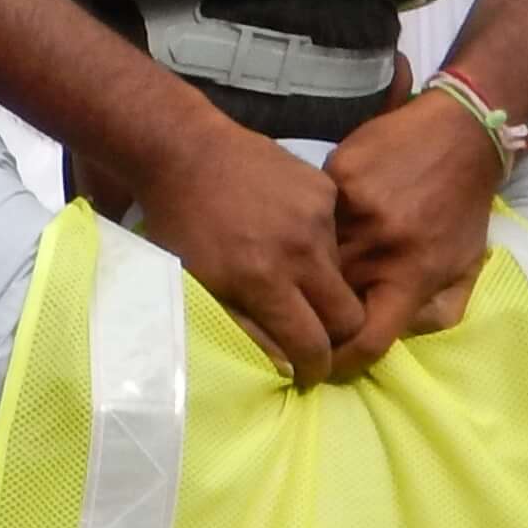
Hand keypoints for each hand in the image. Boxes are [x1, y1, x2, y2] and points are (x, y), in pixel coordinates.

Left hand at [128, 119, 365, 383]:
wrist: (187, 153)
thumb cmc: (180, 228)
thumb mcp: (196, 287)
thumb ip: (242, 328)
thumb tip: (285, 363)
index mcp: (264, 279)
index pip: (313, 342)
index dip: (315, 367)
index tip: (310, 374)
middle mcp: (300, 250)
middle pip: (346, 314)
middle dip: (336, 336)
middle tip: (317, 340)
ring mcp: (318, 216)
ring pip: (344, 275)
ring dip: (325, 290)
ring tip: (296, 287)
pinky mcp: (324, 190)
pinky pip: (336, 235)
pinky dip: (318, 248)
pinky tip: (290, 241)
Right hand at [323, 91, 505, 371]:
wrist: (460, 132)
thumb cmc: (462, 205)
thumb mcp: (463, 267)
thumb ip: (435, 312)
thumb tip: (394, 339)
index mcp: (412, 274)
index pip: (366, 338)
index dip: (344, 361)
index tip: (332, 364)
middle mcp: (379, 246)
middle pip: (332, 299)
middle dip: (328, 309)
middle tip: (327, 306)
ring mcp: (354, 210)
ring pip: (316, 258)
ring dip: (319, 264)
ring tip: (325, 259)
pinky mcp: (337, 177)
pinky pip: (316, 215)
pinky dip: (321, 221)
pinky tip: (333, 214)